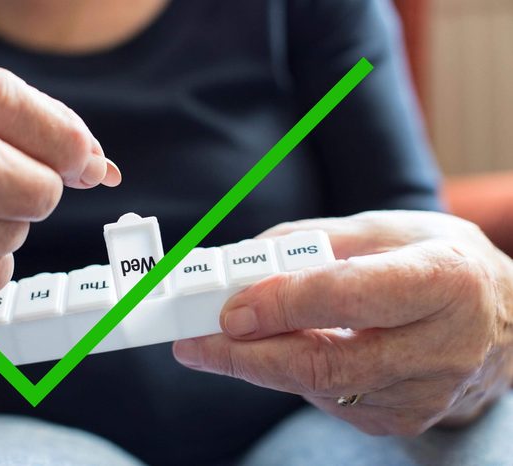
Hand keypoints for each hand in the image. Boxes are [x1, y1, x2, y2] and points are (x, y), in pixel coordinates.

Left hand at [173, 211, 512, 434]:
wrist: (499, 319)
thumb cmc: (438, 262)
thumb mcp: (384, 229)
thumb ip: (312, 242)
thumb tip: (244, 262)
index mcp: (442, 280)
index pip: (350, 297)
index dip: (282, 305)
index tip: (227, 309)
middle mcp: (441, 345)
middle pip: (325, 362)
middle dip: (246, 356)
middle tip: (193, 343)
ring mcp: (424, 393)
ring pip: (319, 387)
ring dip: (258, 366)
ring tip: (217, 342)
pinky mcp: (404, 419)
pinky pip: (330, 400)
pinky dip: (291, 376)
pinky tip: (274, 353)